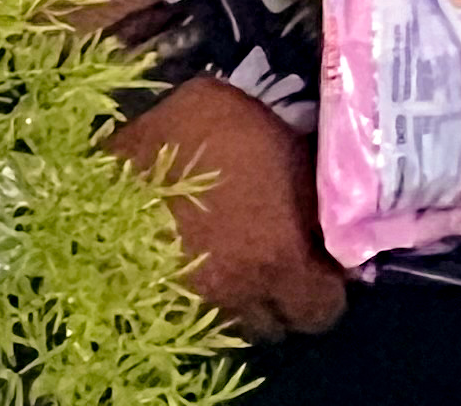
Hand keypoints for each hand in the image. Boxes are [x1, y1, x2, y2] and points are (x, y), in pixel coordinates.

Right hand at [116, 73, 346, 340]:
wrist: (121, 149)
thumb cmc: (211, 134)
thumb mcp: (282, 145)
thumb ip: (314, 186)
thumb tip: (339, 203)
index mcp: (278, 258)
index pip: (322, 311)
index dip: (330, 290)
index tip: (327, 265)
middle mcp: (238, 293)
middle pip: (279, 326)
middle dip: (290, 299)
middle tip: (290, 264)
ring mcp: (190, 302)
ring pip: (236, 326)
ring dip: (248, 302)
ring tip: (247, 263)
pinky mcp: (151, 297)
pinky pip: (193, 315)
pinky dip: (207, 298)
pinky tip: (206, 262)